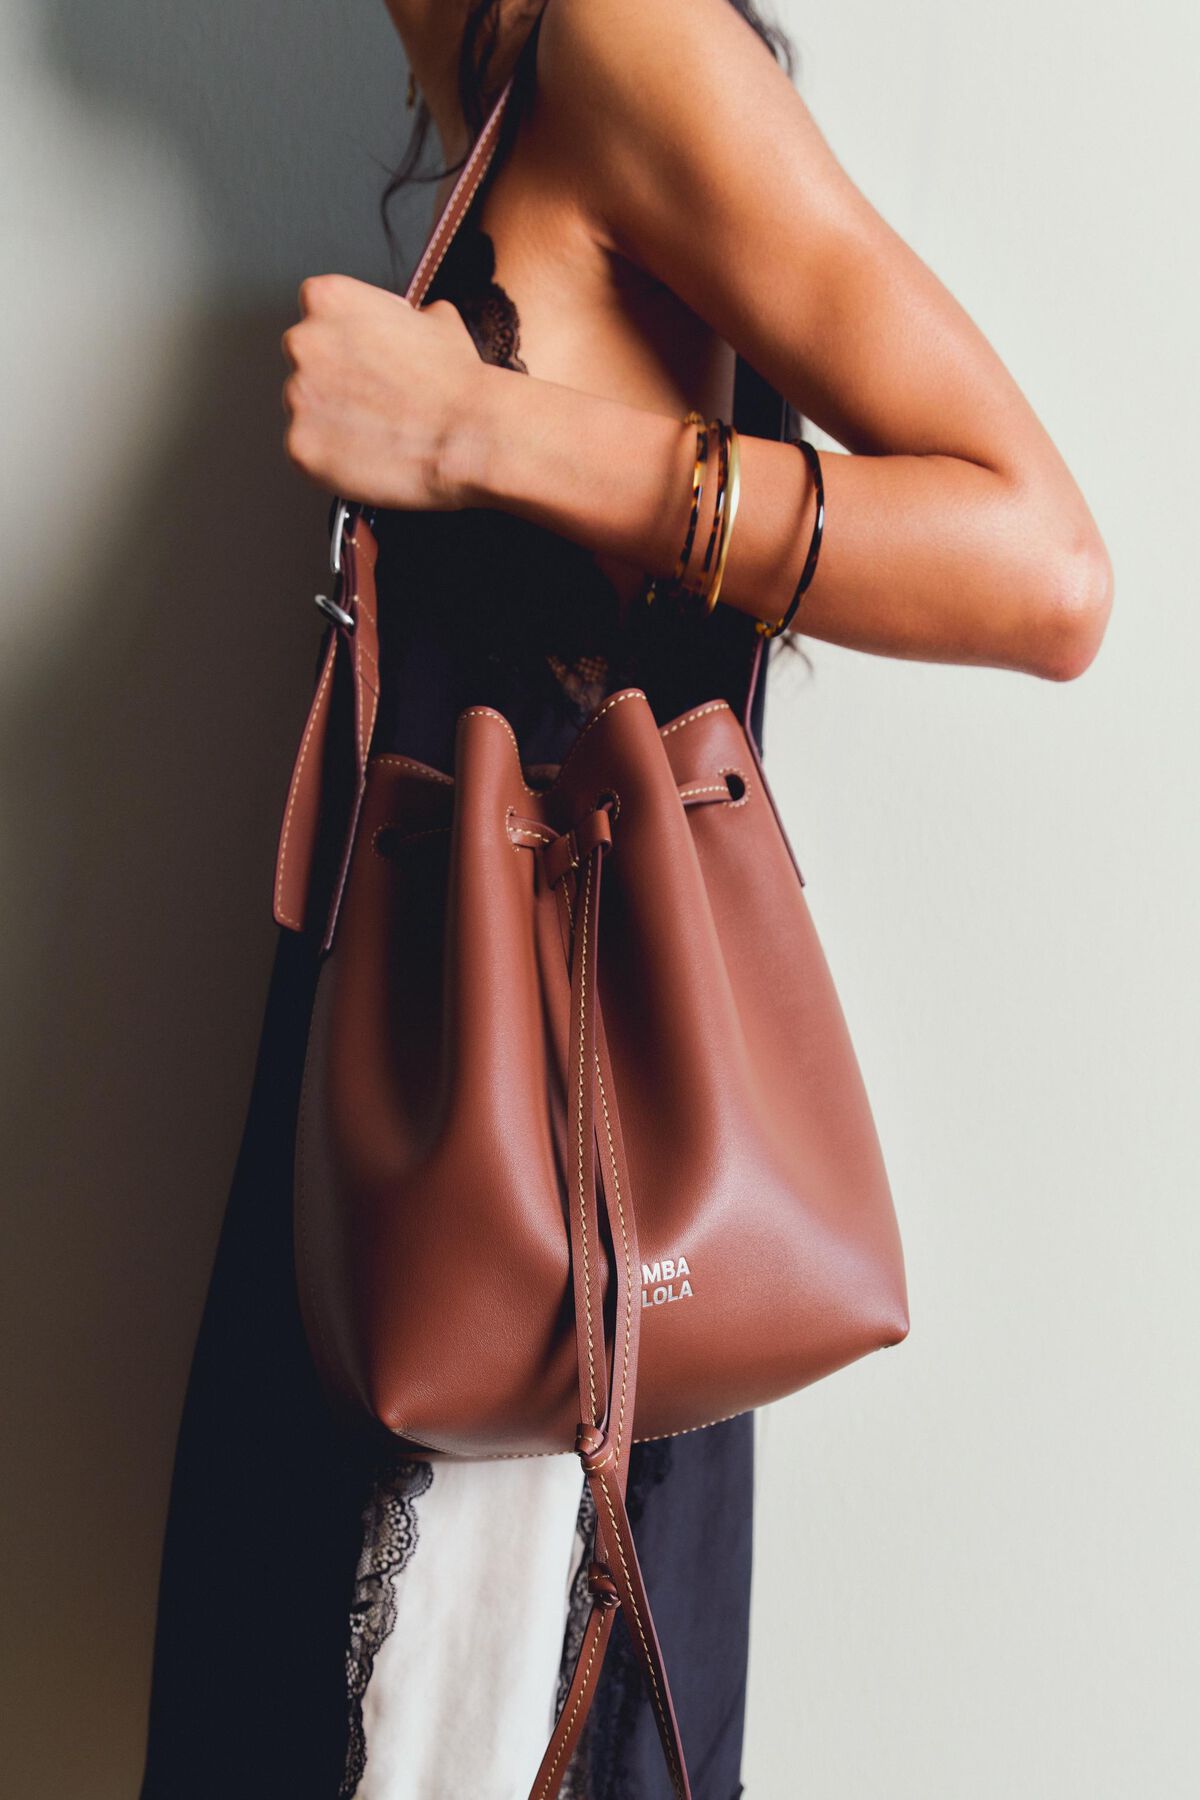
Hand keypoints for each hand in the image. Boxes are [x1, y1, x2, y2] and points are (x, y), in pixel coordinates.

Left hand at [280, 274, 483, 509]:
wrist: (471, 435)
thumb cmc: (458, 381)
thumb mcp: (438, 319)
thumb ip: (404, 317)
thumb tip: (411, 323)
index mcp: (328, 300)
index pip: (318, 313)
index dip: (348, 339)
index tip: (367, 359)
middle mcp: (302, 343)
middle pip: (306, 362)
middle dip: (334, 380)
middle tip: (375, 401)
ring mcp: (296, 399)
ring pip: (306, 410)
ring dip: (333, 421)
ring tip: (379, 433)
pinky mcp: (299, 448)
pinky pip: (308, 454)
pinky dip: (332, 460)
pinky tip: (369, 457)